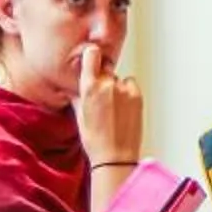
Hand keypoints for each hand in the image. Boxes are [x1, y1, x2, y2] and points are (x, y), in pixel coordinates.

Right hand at [74, 43, 142, 166]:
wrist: (115, 157)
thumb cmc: (95, 140)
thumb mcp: (80, 115)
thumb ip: (78, 95)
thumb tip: (75, 85)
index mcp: (89, 88)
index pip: (92, 54)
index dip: (93, 55)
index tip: (93, 57)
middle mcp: (107, 85)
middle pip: (106, 70)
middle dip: (104, 80)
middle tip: (104, 99)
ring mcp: (123, 90)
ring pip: (119, 79)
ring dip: (117, 88)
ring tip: (115, 110)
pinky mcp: (137, 95)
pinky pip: (131, 85)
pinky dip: (128, 92)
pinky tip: (124, 109)